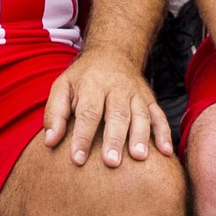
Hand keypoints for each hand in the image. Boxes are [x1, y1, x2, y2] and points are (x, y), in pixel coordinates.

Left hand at [41, 50, 171, 168]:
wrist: (113, 53)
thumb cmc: (83, 78)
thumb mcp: (62, 86)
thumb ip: (55, 113)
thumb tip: (50, 142)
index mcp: (92, 85)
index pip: (87, 113)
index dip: (82, 136)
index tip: (77, 159)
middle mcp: (117, 88)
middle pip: (117, 115)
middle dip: (114, 139)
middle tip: (111, 162)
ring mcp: (136, 94)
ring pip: (141, 116)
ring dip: (141, 137)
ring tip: (139, 158)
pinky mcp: (150, 100)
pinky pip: (159, 116)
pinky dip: (164, 134)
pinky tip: (166, 153)